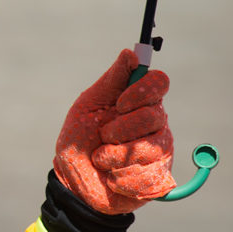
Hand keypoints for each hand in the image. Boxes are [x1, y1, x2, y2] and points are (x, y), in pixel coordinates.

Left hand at [53, 49, 174, 213]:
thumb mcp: (88, 106)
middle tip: (103, 135)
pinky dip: (119, 177)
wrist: (72, 178)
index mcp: (139, 102)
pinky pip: (145, 175)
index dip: (142, 91)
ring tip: (101, 158)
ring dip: (115, 155)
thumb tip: (130, 53)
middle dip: (121, 128)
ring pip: (151, 148)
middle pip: (155, 116)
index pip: (159, 82)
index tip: (120, 103)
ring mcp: (160, 151)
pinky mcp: (158, 178)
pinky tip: (111, 177)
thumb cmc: (80, 138)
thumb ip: (111, 81)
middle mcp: (155, 124)